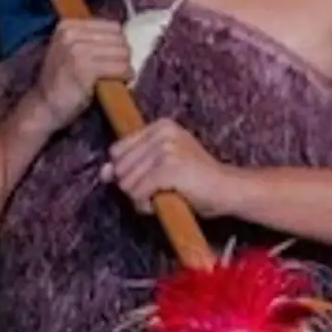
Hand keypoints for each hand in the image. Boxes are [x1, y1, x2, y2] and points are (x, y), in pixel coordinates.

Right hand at [29, 17, 133, 130]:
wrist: (44, 105)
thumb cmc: (61, 79)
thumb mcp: (68, 49)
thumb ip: (89, 38)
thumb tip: (123, 35)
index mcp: (67, 26)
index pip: (111, 26)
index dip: (118, 41)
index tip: (115, 55)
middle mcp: (71, 35)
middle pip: (118, 38)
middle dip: (124, 54)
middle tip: (121, 67)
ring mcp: (77, 52)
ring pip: (121, 52)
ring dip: (126, 65)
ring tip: (121, 74)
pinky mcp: (85, 70)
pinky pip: (119, 68)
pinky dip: (125, 75)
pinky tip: (123, 81)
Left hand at [103, 118, 241, 218]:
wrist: (228, 190)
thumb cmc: (195, 181)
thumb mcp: (160, 167)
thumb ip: (130, 166)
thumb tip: (103, 173)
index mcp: (160, 126)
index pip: (117, 150)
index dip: (127, 172)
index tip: (149, 179)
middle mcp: (162, 133)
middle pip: (120, 168)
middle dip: (134, 187)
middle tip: (159, 190)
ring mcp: (166, 149)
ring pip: (126, 183)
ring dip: (141, 198)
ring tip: (164, 195)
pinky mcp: (169, 169)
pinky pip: (138, 193)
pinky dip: (147, 205)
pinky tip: (165, 201)